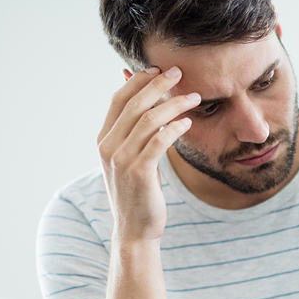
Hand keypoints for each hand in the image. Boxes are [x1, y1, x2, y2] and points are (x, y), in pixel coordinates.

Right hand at [97, 66, 201, 243]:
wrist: (134, 229)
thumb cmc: (138, 192)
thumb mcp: (129, 159)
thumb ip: (134, 133)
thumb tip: (148, 105)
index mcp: (103, 140)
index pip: (118, 100)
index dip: (138, 81)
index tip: (158, 70)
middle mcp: (108, 146)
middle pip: (134, 104)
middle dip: (158, 84)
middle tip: (180, 73)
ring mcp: (122, 159)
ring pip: (148, 120)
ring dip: (174, 104)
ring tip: (194, 97)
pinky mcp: (139, 172)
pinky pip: (158, 141)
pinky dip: (174, 128)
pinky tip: (188, 122)